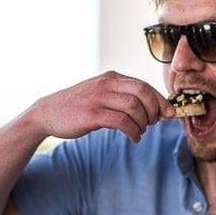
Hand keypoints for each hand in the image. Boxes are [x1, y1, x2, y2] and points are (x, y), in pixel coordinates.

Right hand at [34, 71, 174, 142]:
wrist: (47, 113)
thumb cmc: (78, 106)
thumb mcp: (101, 93)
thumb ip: (122, 96)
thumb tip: (153, 108)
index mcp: (111, 77)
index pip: (144, 85)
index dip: (160, 100)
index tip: (168, 113)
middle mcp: (106, 84)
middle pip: (143, 93)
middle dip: (154, 110)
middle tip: (154, 123)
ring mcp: (98, 98)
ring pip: (134, 107)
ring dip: (143, 122)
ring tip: (140, 131)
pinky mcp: (92, 114)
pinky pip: (122, 121)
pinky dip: (133, 131)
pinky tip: (133, 137)